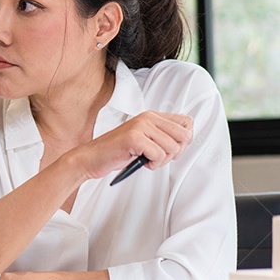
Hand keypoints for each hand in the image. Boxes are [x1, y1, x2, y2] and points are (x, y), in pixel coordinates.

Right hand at [74, 111, 193, 179]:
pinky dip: (152, 164)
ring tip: (147, 159)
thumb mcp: (145, 139)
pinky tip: (140, 162)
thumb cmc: (118, 151)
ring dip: (162, 160)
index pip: (186, 122)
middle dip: (175, 152)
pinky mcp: (134, 138)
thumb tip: (188, 137)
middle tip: (158, 157)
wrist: (91, 158)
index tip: (169, 148)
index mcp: (151, 116)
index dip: (184, 140)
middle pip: (184, 136)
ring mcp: (140, 126)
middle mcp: (147, 117)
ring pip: (173, 148)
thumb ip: (164, 135)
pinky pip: (159, 155)